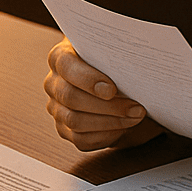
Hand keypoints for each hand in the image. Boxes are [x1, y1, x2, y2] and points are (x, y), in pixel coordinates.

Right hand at [43, 38, 160, 150]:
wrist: (113, 79)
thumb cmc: (112, 61)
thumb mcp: (113, 50)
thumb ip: (116, 52)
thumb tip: (137, 59)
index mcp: (60, 57)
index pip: (67, 67)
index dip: (88, 79)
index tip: (112, 90)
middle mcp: (53, 83)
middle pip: (71, 98)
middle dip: (108, 106)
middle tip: (136, 107)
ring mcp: (57, 108)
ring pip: (76, 121)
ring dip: (110, 122)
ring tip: (135, 117)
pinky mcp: (65, 130)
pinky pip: (81, 139)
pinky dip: (105, 135)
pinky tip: (123, 127)